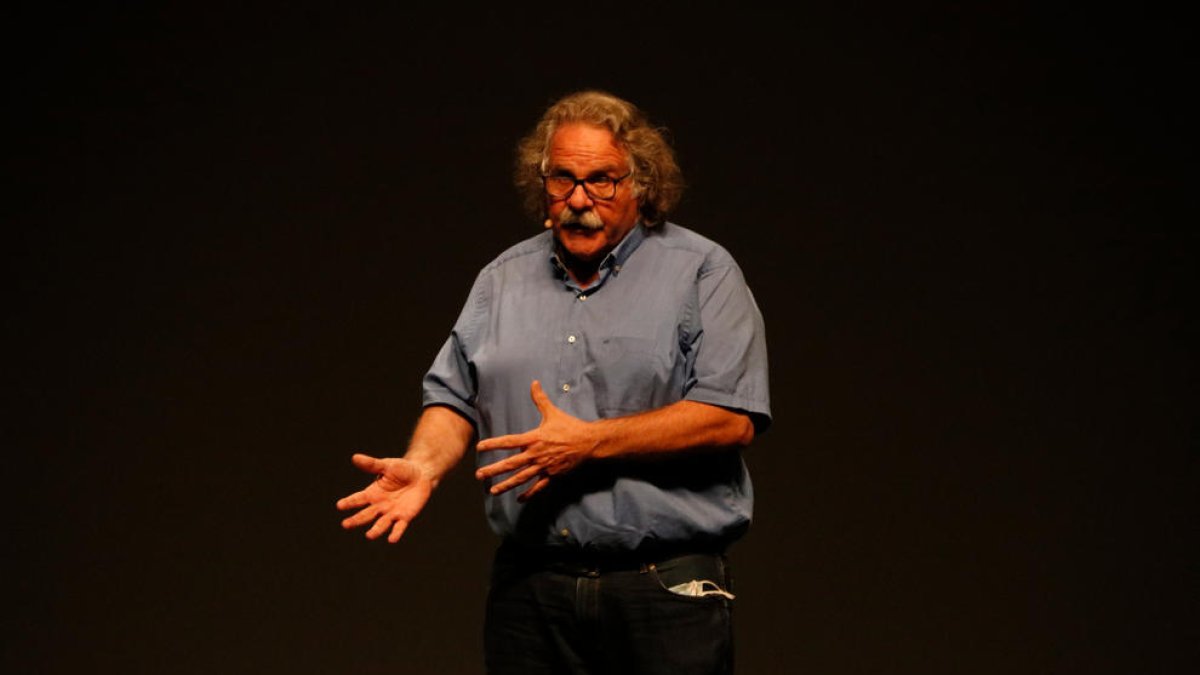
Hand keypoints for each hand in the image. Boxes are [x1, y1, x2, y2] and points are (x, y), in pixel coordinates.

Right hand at [336, 453, 433, 542]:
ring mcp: (391, 512)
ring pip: (381, 524)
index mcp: (373, 493)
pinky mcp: (405, 517)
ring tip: (369, 535)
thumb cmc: (402, 469)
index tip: (340, 505)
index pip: (358, 499)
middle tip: (345, 524)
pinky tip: (392, 539)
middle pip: (366, 514)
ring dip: (375, 530)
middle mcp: (380, 505)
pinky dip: (396, 533)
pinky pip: (399, 527)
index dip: (349, 502)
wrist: (422, 475)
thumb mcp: (387, 465)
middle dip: (356, 520)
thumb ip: (372, 464)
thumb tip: (355, 457)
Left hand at [475, 380, 598, 501]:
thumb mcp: (553, 412)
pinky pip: (538, 487)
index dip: (493, 444)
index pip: (508, 442)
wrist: (588, 443)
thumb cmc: (570, 427)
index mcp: (534, 438)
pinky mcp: (552, 475)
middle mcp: (536, 454)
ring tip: (493, 491)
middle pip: (511, 464)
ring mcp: (543, 467)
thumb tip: (534, 382)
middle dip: (494, 470)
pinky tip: (519, 499)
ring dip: (506, 485)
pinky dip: (529, 494)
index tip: (480, 447)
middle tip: (479, 475)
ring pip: (521, 478)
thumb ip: (540, 399)